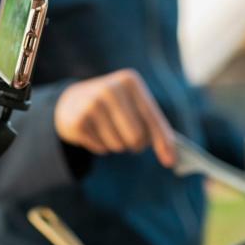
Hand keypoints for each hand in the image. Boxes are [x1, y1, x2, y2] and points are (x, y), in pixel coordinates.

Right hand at [54, 68, 175, 165]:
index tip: (170, 162)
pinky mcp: (78, 121)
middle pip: (136, 137)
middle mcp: (110, 89)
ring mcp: (91, 104)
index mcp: (129, 81)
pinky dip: (102, 147)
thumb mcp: (134, 105)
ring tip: (107, 129)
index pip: (152, 117)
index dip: (163, 142)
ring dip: (117, 145)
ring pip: (119, 146)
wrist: (72, 101)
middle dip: (136, 144)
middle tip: (129, 137)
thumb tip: (172, 159)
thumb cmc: (114, 107)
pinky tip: (94, 131)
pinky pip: (102, 149)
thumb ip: (154, 128)